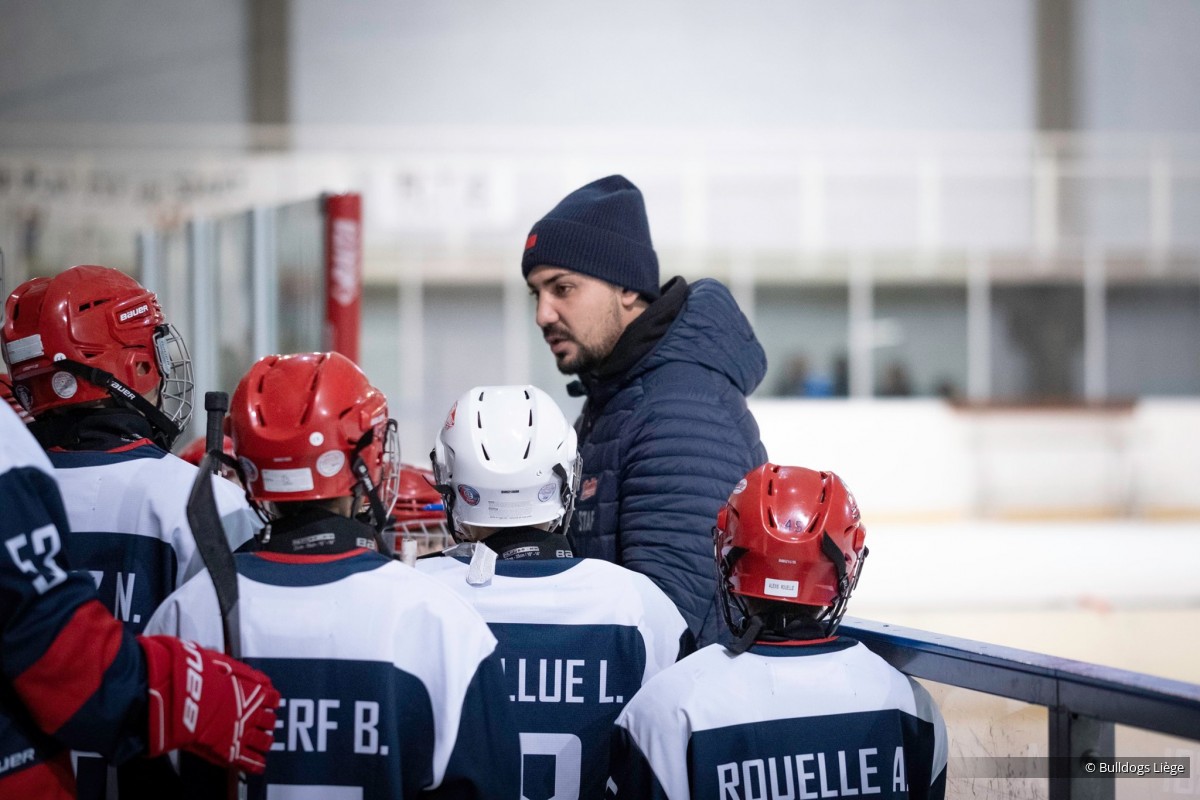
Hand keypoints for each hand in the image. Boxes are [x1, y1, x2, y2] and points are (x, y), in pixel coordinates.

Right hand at [138, 635, 279, 773]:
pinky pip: (248, 761)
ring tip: (263, 743)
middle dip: (267, 722)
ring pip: (264, 741)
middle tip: (265, 724)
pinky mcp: (227, 751)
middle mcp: (252, 712)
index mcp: (252, 690)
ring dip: (264, 741)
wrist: (178, 696)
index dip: (270, 700)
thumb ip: (238, 671)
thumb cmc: (194, 675)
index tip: (270, 702)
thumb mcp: (219, 662)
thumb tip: (248, 674)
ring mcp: (241, 733)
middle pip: (269, 721)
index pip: (272, 697)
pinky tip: (257, 766)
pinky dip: (254, 764)